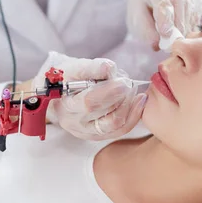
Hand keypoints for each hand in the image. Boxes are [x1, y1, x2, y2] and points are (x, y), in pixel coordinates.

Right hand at [33, 52, 147, 139]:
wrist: (62, 91)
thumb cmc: (68, 77)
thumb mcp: (74, 67)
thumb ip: (91, 67)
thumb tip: (109, 68)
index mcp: (65, 105)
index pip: (89, 103)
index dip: (109, 92)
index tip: (123, 82)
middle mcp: (74, 123)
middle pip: (104, 116)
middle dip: (122, 99)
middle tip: (129, 84)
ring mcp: (86, 132)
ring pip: (115, 125)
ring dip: (130, 107)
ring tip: (134, 91)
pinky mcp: (98, 135)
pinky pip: (120, 130)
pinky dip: (133, 115)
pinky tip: (139, 101)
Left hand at [127, 0, 201, 50]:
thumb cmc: (144, 7)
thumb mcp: (137, 17)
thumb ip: (145, 30)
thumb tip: (157, 44)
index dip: (165, 16)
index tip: (165, 33)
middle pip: (180, 0)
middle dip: (178, 22)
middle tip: (175, 41)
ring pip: (191, 6)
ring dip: (186, 25)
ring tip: (178, 38)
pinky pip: (199, 10)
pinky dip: (192, 23)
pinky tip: (184, 30)